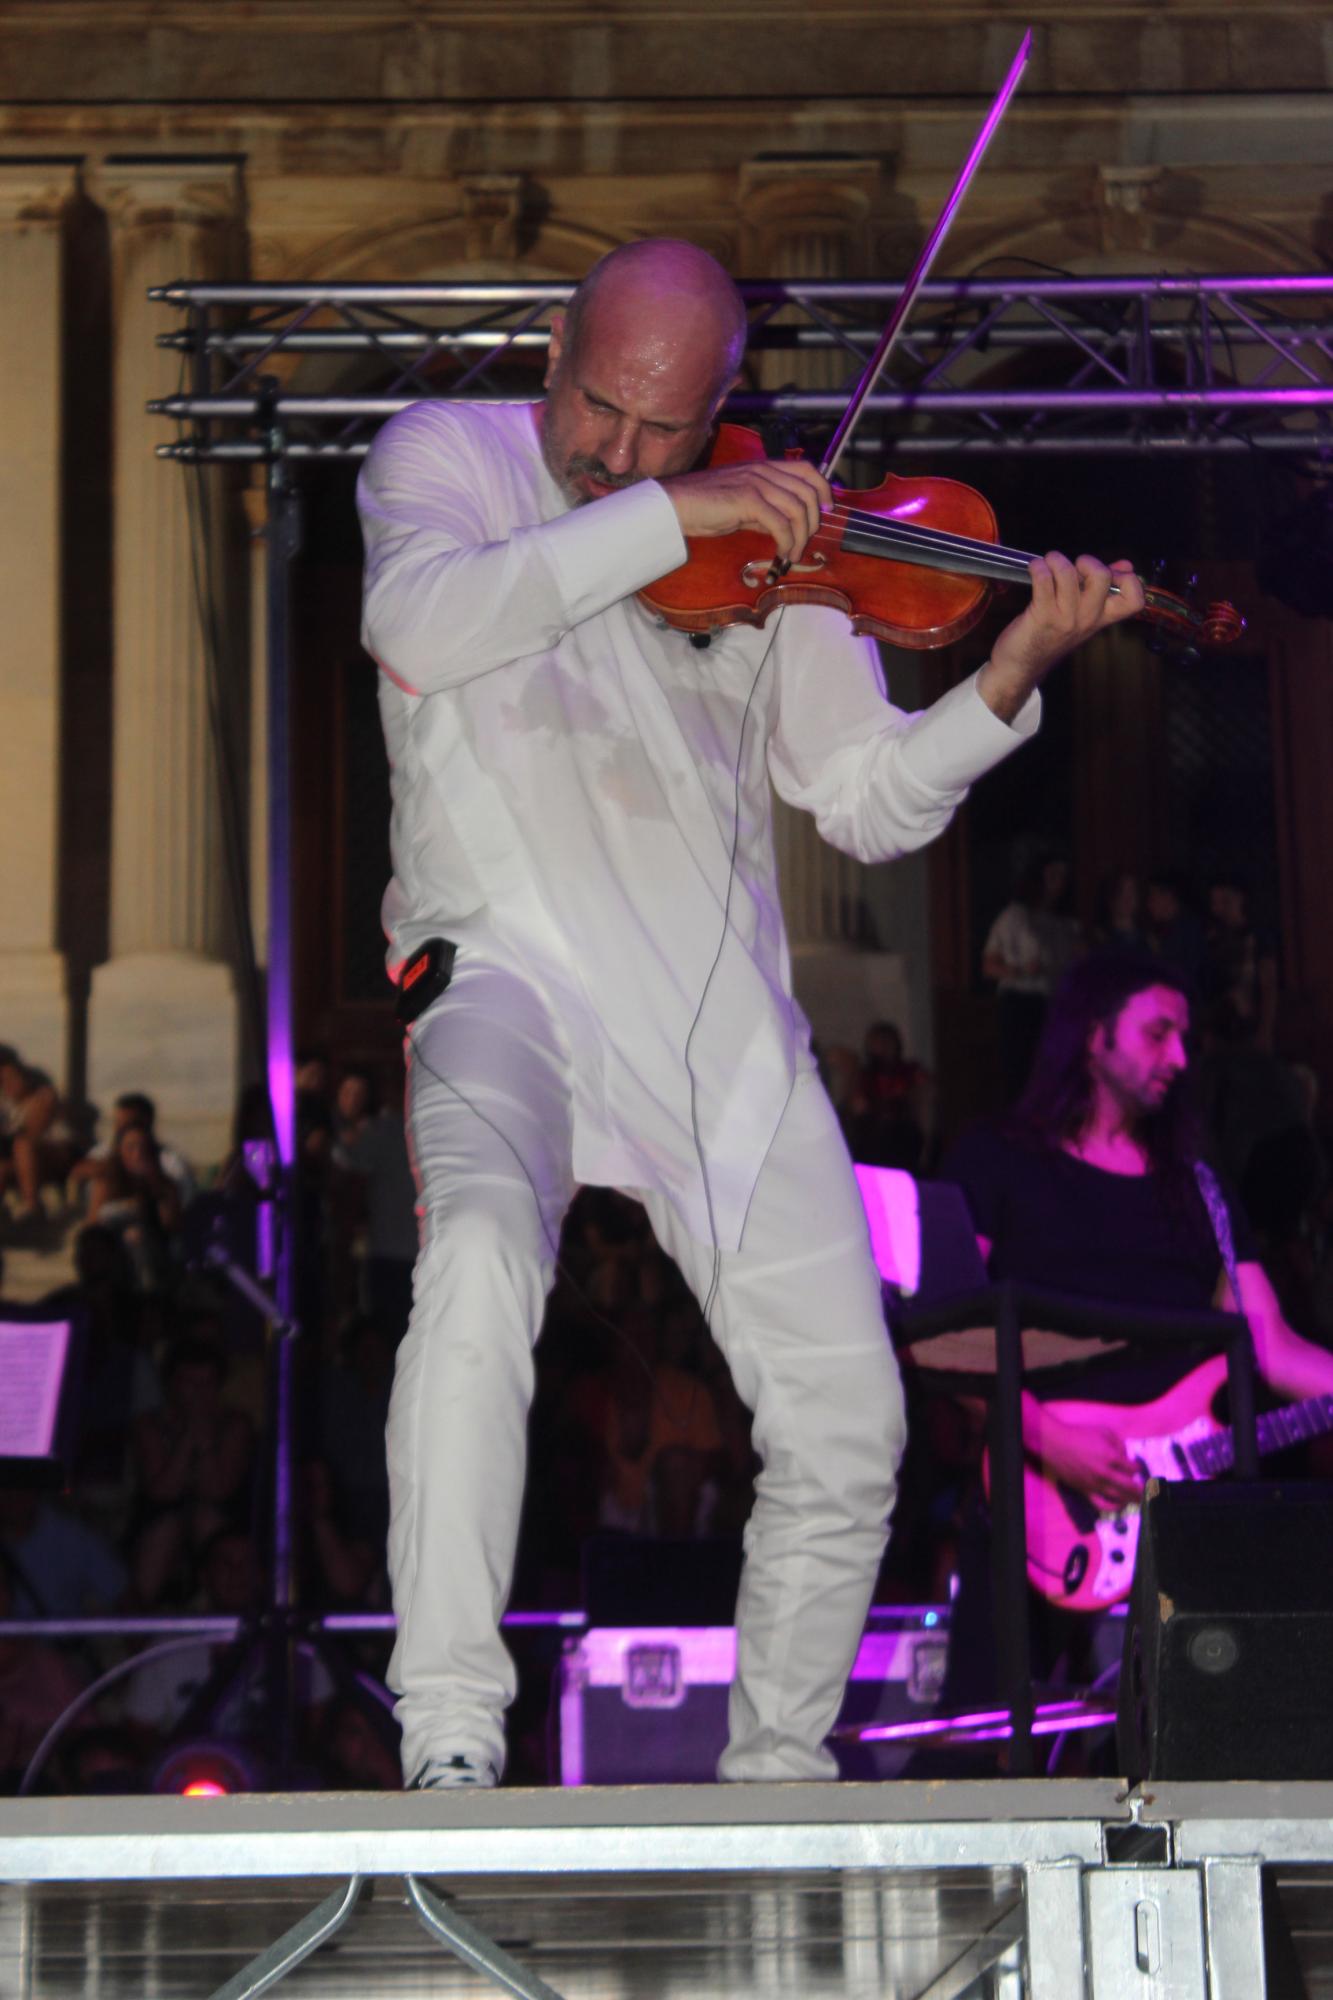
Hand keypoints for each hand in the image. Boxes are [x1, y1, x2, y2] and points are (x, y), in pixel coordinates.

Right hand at [659, 457, 831, 565]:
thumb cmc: (703, 506)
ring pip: (797, 509)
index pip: (807, 469)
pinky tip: (782, 554)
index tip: (827, 510)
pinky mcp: (748, 500)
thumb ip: (763, 511)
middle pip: (808, 491)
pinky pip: (780, 523)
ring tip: (793, 554)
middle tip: (806, 541)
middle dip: (814, 520)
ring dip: (801, 537)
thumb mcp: (740, 505)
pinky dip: (787, 542)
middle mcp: (763, 471)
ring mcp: (756, 483)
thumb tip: (782, 529)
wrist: (675, 505)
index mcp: (763, 467)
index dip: (823, 489)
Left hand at [978, 553, 1144, 722]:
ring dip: (1056, 560)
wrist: (1022, 665)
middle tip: (1074, 567)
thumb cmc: (1051, 635)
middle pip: (1102, 577)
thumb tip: (1126, 566)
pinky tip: (1035, 569)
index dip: (1129, 580)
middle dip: (1088, 561)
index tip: (1110, 572)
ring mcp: (1065, 618)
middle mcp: (1087, 618)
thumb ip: (1104, 589)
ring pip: (1068, 574)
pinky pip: (1043, 580)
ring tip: (1048, 564)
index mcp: (1102, 618)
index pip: (1134, 600)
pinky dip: (1038, 567)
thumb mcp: (1082, 615)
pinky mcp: (1041, 615)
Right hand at [1036, 1412, 1144, 1510]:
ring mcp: (1096, 1484)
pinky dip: (1113, 1508)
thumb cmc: (1080, 1436)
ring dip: (1132, 1500)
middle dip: (1141, 1489)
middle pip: (1130, 1486)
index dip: (1137, 1468)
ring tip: (1139, 1501)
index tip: (1137, 1468)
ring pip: (1119, 1497)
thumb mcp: (1103, 1431)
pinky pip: (1102, 1505)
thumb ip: (1119, 1443)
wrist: (1056, 1445)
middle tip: (1147, 1490)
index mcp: (1111, 1457)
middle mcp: (1106, 1473)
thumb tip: (1126, 1455)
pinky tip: (1120, 1506)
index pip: (1132, 1468)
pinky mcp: (1086, 1492)